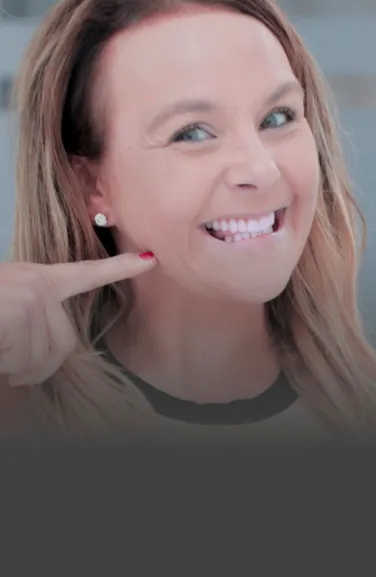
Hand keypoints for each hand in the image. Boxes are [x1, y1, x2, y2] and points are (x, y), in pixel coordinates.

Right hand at [0, 252, 155, 385]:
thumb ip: (33, 321)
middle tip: (13, 369)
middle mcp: (38, 285)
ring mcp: (30, 297)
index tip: (149, 260)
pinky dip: (4, 365)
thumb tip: (41, 361)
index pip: (86, 275)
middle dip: (39, 366)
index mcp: (37, 280)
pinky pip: (22, 358)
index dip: (119, 269)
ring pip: (40, 356)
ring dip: (14, 367)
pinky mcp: (21, 309)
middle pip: (64, 343)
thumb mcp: (7, 307)